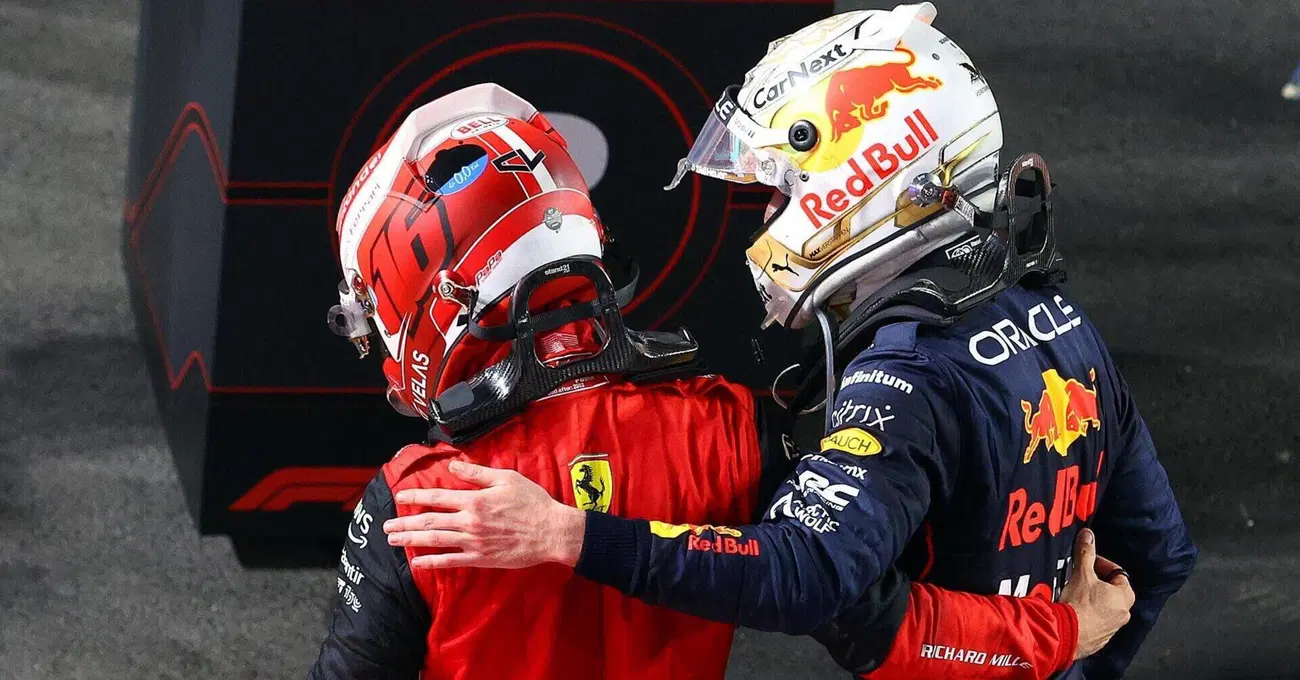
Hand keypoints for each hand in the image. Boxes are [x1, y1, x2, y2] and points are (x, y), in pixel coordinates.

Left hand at [382, 460, 586, 569]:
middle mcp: (469, 521)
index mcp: (475, 500)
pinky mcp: (481, 558)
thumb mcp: (507, 479)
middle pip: (430, 522)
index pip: (438, 497)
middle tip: (386, 526)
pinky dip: (432, 562)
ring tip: (393, 540)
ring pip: (435, 541)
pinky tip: (418, 562)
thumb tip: (454, 467)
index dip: (416, 496)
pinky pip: (451, 561)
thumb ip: (478, 474)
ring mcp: (473, 542)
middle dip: (405, 523)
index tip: (400, 497)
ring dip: (411, 540)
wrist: (550, 532)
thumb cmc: (532, 502)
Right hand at [1060, 528, 1135, 658]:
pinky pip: (1096, 623)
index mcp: (1125, 597)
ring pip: (1104, 608)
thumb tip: (1088, 535)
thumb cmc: (1078, 604)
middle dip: (1097, 583)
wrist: (1065, 634)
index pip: (1118, 573)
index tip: (1088, 562)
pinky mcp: (1099, 640)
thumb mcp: (1081, 573)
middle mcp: (1123, 614)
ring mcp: (1112, 629)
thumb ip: (1086, 553)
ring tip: (1074, 594)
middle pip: (1112, 592)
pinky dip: (1087, 616)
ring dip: (1092, 600)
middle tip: (1080, 578)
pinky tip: (1073, 612)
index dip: (1102, 564)